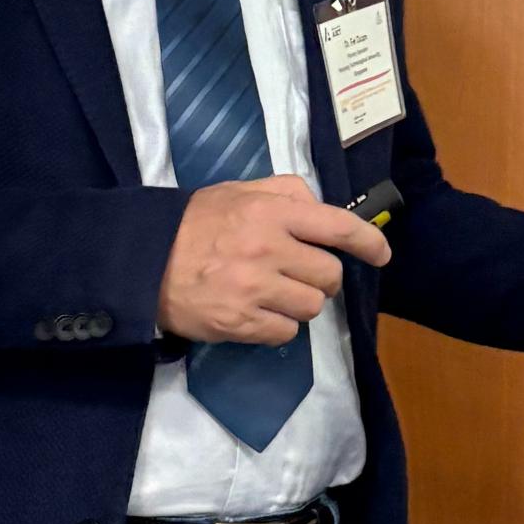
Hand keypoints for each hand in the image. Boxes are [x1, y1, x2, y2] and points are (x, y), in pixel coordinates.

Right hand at [159, 175, 390, 345]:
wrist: (142, 261)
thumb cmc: (194, 222)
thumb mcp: (238, 190)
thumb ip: (284, 191)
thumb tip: (320, 205)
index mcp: (271, 212)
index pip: (337, 226)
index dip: (369, 242)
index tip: (382, 254)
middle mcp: (268, 249)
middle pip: (330, 275)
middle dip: (322, 278)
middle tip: (298, 274)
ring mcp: (255, 289)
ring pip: (312, 308)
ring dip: (301, 304)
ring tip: (274, 294)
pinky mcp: (241, 323)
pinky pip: (286, 333)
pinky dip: (278, 327)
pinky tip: (257, 313)